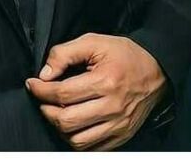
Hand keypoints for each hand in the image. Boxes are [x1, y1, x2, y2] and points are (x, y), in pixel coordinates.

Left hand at [25, 32, 167, 150]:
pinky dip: (77, 140)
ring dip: (59, 128)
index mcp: (105, 82)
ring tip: (55, 112)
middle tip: (42, 99)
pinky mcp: (122, 136)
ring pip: (78, 140)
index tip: (33, 84)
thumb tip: (45, 74)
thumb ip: (64, 53)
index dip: (41, 90)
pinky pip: (93, 149)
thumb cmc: (124, 54)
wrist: (157, 70)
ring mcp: (118, 126)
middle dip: (46, 110)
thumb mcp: (93, 42)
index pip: (63, 93)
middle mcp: (113, 108)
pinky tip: (72, 125)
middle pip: (67, 121)